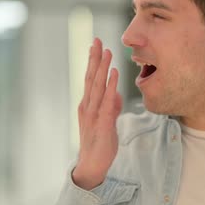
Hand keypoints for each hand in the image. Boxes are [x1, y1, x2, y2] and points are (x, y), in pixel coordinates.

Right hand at [72, 38, 122, 189]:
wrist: (92, 165)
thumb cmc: (99, 143)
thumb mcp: (106, 121)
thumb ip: (111, 106)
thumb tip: (116, 94)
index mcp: (88, 104)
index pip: (90, 78)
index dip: (93, 61)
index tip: (96, 44)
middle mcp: (87, 105)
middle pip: (91, 77)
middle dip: (95, 58)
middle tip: (98, 40)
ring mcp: (93, 114)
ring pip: (97, 86)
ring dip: (102, 67)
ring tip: (107, 52)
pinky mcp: (102, 122)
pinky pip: (107, 101)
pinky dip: (110, 86)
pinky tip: (113, 73)